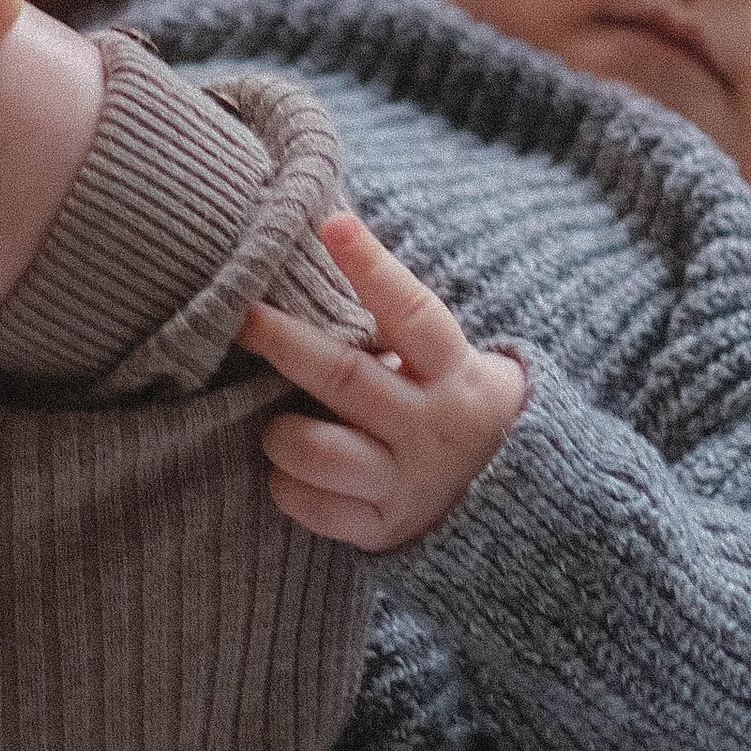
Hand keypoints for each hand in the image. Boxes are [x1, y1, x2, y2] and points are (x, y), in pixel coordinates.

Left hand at [235, 211, 525, 552]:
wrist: (508, 502)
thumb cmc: (445, 400)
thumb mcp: (446, 359)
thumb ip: (394, 318)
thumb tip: (325, 229)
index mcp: (455, 372)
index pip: (413, 312)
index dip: (373, 267)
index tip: (333, 223)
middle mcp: (433, 427)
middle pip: (346, 378)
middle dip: (285, 343)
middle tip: (241, 316)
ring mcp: (408, 481)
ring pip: (323, 452)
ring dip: (283, 431)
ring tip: (275, 422)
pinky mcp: (384, 527)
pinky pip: (318, 508)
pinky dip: (289, 486)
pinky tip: (288, 471)